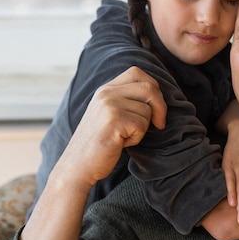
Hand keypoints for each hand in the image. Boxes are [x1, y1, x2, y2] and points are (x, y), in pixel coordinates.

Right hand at [57, 66, 165, 187]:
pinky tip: (121, 143)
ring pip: (147, 110)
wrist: (77, 166)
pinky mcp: (113, 120)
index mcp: (105, 89)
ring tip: (124, 136)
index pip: (137, 73)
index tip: (155, 108)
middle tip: (158, 124)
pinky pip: (142, 125)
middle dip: (160, 107)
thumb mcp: (110, 114)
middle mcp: (106, 92)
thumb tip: (158, 94)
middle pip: (149, 88)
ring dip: (143, 127)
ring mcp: (108, 105)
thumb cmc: (100, 143)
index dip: (153, 88)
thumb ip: (127, 100)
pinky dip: (137, 138)